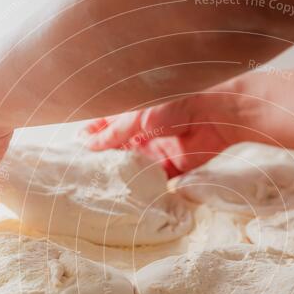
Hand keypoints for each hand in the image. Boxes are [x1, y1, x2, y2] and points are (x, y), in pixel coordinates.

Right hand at [80, 87, 265, 176]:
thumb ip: (114, 132)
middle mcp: (144, 131)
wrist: (218, 112)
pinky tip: (129, 194)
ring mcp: (158, 149)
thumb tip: (89, 145)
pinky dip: (144, 187)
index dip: (91, 135)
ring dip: (122, 175)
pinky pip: (155, 180)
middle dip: (103, 159)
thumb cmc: (177, 99)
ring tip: (101, 186)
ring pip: (134, 166)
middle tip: (84, 172)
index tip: (75, 147)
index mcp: (133, 111)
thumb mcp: (137, 115)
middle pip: (118, 148)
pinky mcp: (174, 166)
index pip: (105, 125)